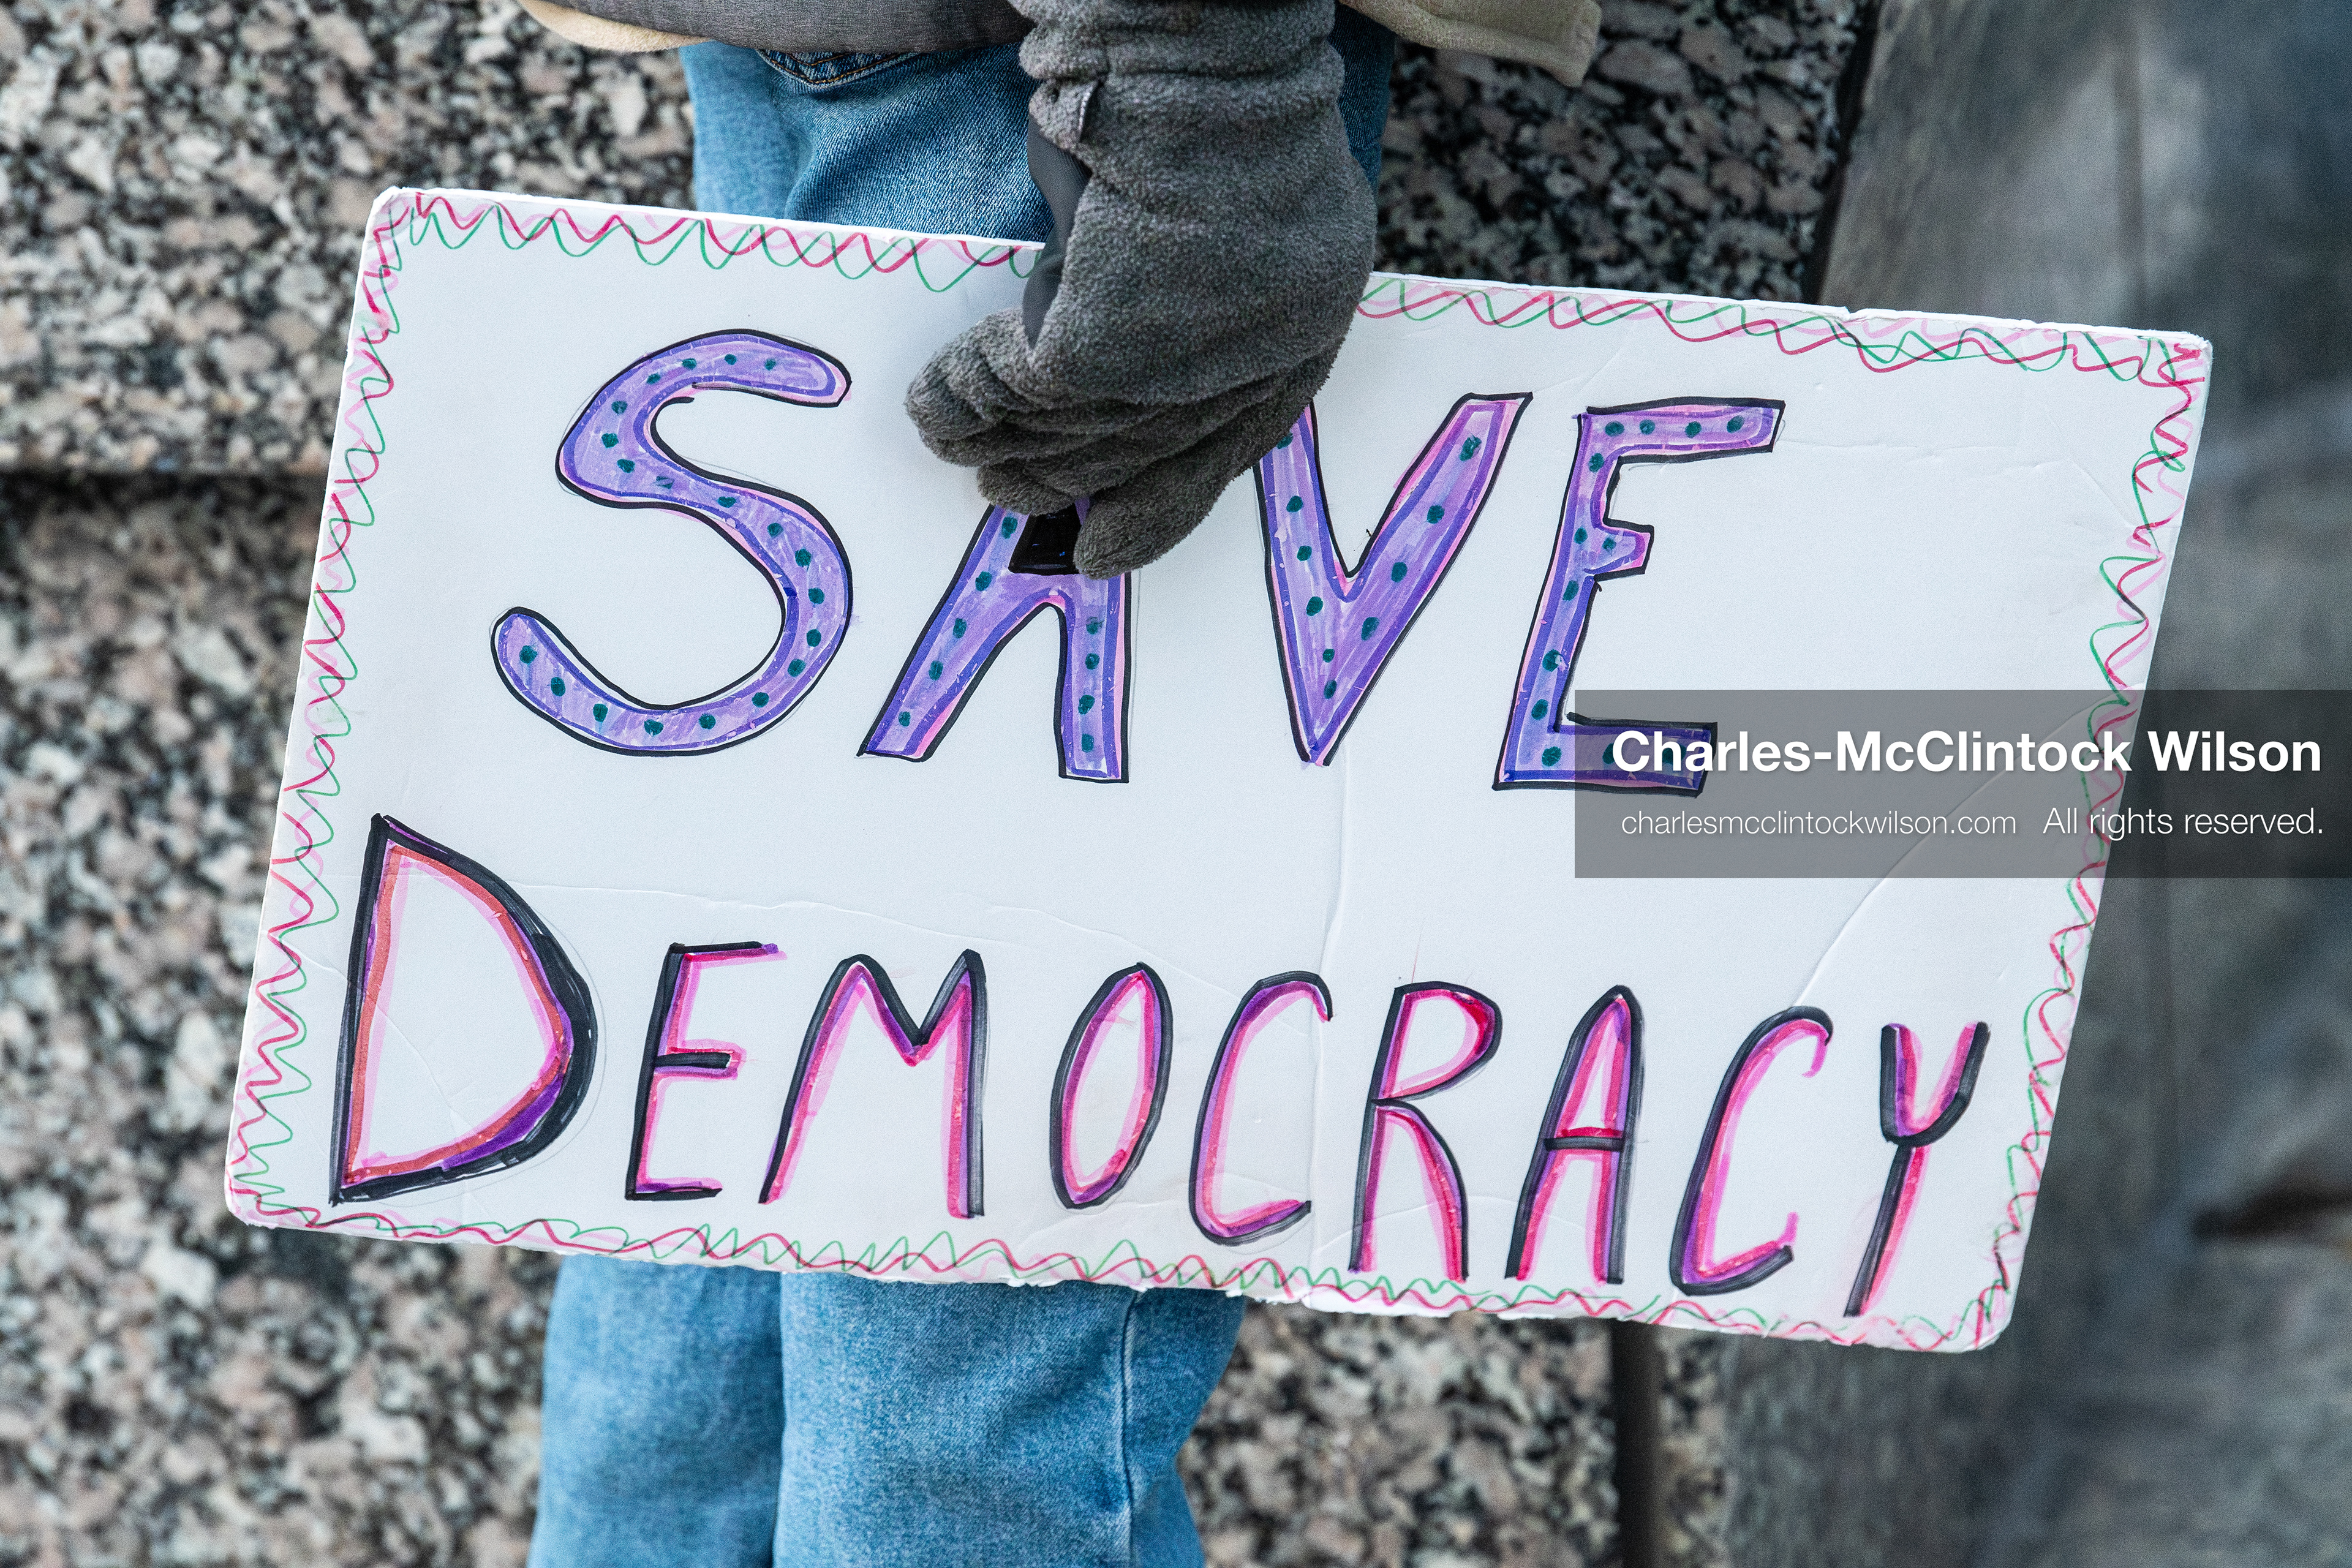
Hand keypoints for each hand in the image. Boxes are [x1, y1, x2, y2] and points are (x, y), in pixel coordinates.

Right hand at [906, 0, 1374, 577]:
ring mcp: (1209, 344)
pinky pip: (1038, 387)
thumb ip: (1170, 307)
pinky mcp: (1125, 333)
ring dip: (1004, 436)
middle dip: (1067, 478)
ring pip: (1091, 423)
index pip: (1235, 441)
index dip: (1166, 502)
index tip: (1109, 552)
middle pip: (1157, 444)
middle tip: (1001, 495)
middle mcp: (1275, 341)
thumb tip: (1089, 389)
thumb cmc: (1183, 94)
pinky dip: (978, 391)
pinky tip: (943, 394)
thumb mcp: (1193, 213)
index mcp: (1309, 314)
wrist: (1182, 35)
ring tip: (951, 439)